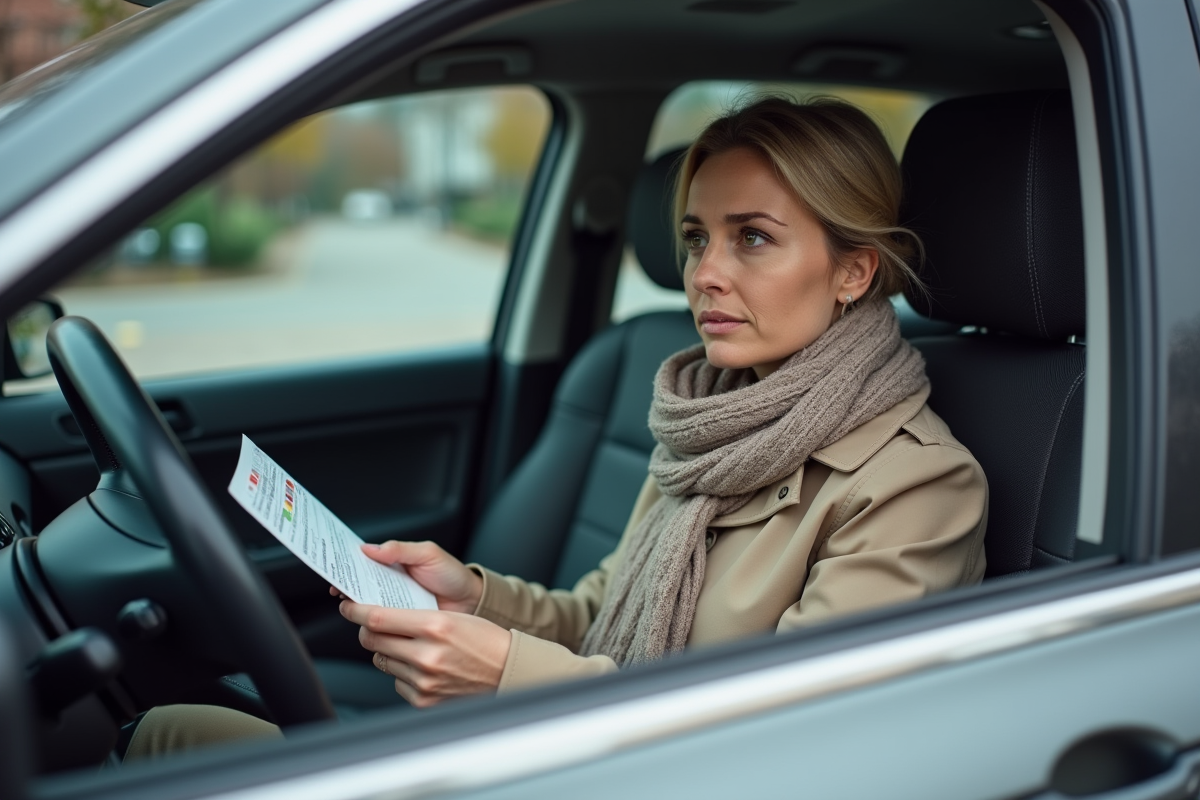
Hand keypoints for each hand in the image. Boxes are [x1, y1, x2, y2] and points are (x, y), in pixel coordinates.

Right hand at [327, 540, 482, 613]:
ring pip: (367, 606)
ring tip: (350, 604)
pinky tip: (369, 623)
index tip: (332, 566)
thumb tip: (369, 548)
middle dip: (346, 585)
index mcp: (392, 563)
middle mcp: (388, 584)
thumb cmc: (451, 574)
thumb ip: (400, 549)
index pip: (363, 561)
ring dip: (358, 606)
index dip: (346, 563)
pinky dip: (374, 623)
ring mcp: (393, 604)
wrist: (472, 602)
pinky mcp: (400, 624)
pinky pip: (382, 624)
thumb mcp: (428, 554)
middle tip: (338, 588)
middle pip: (359, 584)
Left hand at [339, 600, 510, 707]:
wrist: (506, 669)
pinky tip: (421, 666)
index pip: (379, 618)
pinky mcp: (423, 699)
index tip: (348, 607)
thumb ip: (413, 618)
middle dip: (367, 630)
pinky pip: (396, 682)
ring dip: (387, 652)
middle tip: (371, 624)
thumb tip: (376, 621)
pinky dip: (402, 672)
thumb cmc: (483, 639)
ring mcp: (423, 680)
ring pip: (382, 661)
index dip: (356, 611)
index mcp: (435, 626)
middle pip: (373, 640)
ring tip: (408, 646)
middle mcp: (427, 655)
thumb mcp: (450, 617)